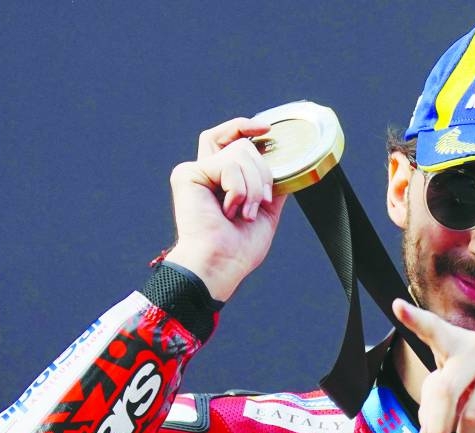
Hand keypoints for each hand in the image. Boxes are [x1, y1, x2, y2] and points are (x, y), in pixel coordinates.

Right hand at [165, 118, 287, 300]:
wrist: (221, 264)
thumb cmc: (238, 249)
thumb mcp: (266, 212)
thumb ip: (272, 187)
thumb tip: (287, 167)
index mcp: (219, 180)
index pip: (229, 139)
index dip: (245, 127)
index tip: (267, 130)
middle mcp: (204, 172)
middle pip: (243, 146)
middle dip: (263, 174)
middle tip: (260, 204)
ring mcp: (194, 171)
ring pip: (241, 152)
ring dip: (254, 186)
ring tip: (244, 213)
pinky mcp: (187, 174)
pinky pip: (229, 165)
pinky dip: (239, 189)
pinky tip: (229, 210)